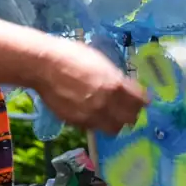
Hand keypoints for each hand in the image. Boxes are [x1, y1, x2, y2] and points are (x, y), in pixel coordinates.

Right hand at [26, 37, 147, 134]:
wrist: (43, 66)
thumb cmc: (72, 56)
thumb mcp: (101, 62)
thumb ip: (116, 78)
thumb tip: (127, 88)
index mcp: (115, 85)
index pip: (140, 102)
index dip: (142, 101)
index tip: (141, 100)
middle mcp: (106, 104)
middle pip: (129, 119)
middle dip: (130, 114)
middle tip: (126, 109)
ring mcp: (90, 116)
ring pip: (112, 129)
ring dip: (114, 122)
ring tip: (109, 114)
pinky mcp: (76, 123)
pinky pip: (93, 128)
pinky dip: (95, 122)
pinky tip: (90, 112)